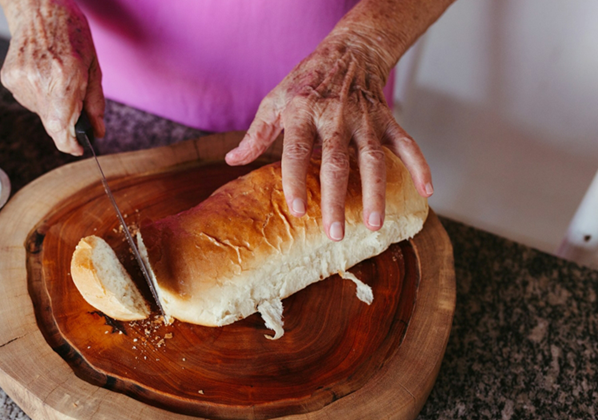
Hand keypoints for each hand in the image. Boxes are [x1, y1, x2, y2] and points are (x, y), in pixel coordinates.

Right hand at [0, 0, 104, 154]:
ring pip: (41, 113)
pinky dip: (39, 95)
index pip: (61, 129)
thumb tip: (98, 131)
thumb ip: (95, 103)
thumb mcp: (93, 67)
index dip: (69, 145)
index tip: (78, 148)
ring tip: (56, 78)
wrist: (38, 8)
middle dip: (65, 121)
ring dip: (52, 106)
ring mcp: (22, 81)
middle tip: (73, 101)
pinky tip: (42, 74)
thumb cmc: (70, 32)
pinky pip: (28, 100)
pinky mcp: (9, 79)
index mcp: (66, 78)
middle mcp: (41, 82)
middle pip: (52, 124)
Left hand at [225, 35, 432, 240]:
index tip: (298, 211)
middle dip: (337, 200)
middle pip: (336, 163)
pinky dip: (420, 166)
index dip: (296, 182)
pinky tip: (426, 191)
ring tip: (374, 224)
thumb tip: (231, 160)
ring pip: (373, 159)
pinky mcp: (387, 119)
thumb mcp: (274, 101)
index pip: (296, 152)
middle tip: (335, 233)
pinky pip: (406, 144)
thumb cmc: (305, 82)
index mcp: (302, 113)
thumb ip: (256, 134)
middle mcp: (334, 117)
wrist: (347, 51)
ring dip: (376, 193)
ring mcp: (365, 119)